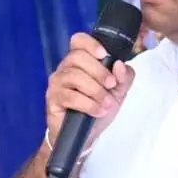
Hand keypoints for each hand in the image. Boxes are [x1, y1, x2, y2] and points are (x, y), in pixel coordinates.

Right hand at [46, 33, 135, 149]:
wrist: (87, 136)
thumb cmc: (99, 108)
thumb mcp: (118, 92)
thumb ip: (124, 77)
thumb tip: (119, 64)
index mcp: (81, 61)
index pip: (78, 41)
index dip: (90, 44)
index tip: (104, 54)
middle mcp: (66, 67)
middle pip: (77, 57)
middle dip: (99, 72)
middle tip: (111, 86)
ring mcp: (57, 82)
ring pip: (74, 76)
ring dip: (95, 90)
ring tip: (107, 104)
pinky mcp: (53, 99)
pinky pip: (69, 96)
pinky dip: (88, 103)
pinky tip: (98, 111)